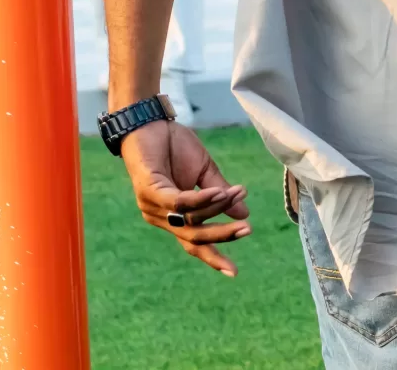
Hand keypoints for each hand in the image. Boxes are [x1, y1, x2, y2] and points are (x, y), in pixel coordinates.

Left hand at [121, 120, 251, 275]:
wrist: (150, 123)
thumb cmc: (174, 147)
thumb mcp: (204, 172)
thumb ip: (220, 194)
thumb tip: (245, 214)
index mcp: (173, 215)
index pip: (194, 242)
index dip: (213, 257)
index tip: (234, 273)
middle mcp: (160, 217)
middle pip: (193, 236)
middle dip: (221, 235)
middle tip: (247, 230)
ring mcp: (152, 206)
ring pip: (189, 218)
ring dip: (217, 207)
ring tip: (239, 193)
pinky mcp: (149, 190)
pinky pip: (178, 201)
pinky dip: (200, 199)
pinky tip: (220, 190)